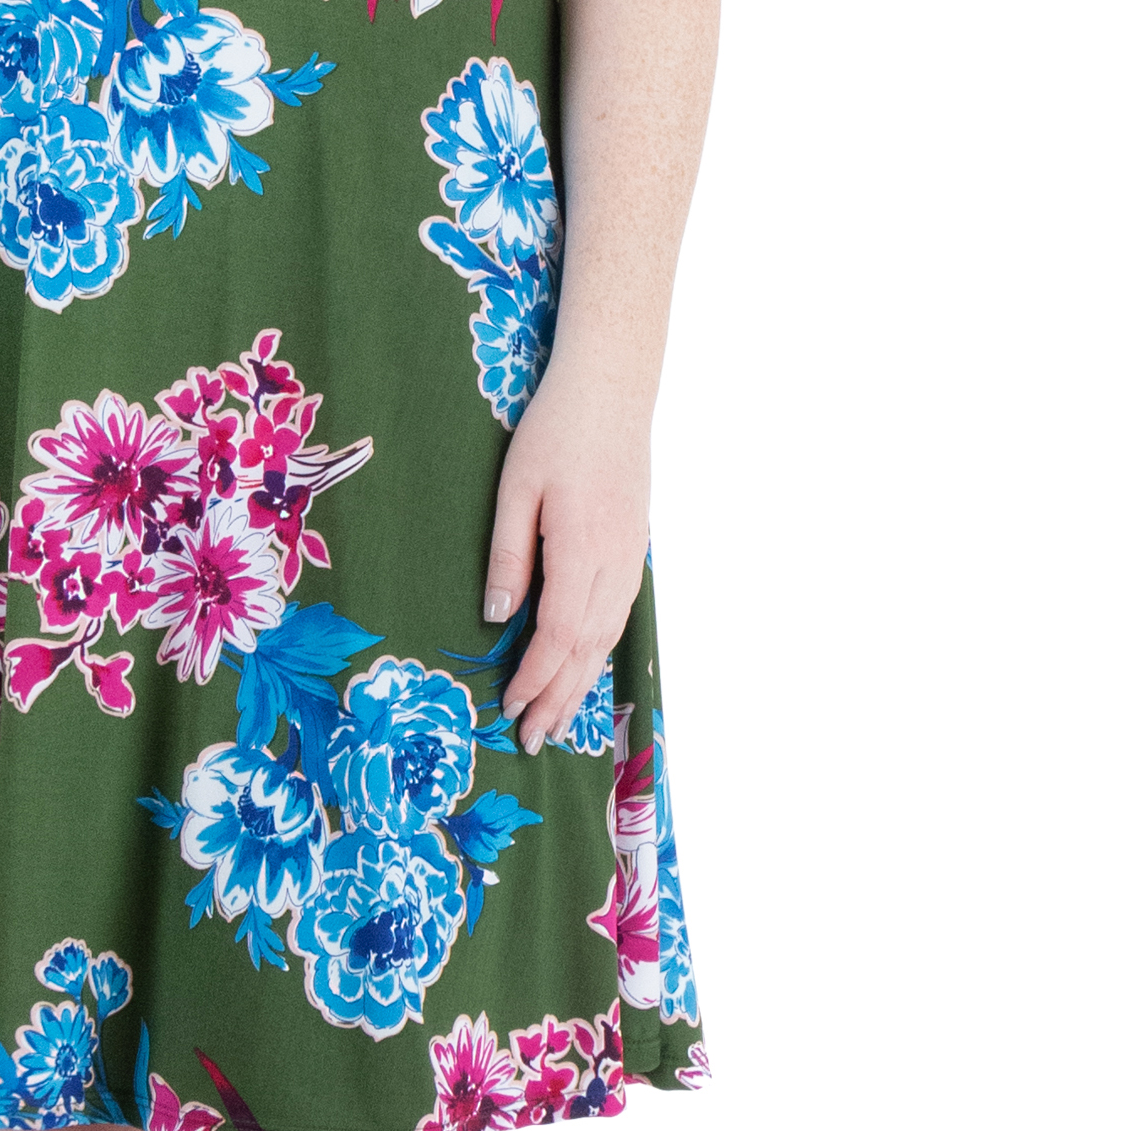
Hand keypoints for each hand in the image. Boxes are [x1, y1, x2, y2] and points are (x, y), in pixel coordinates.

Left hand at [482, 360, 651, 750]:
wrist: (613, 388)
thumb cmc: (556, 431)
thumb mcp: (516, 488)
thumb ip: (508, 555)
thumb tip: (497, 617)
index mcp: (581, 549)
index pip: (559, 634)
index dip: (536, 678)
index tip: (511, 709)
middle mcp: (614, 562)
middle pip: (587, 649)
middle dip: (559, 699)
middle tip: (533, 742)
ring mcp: (630, 556)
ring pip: (608, 636)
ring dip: (582, 683)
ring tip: (559, 722)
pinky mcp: (634, 547)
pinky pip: (619, 615)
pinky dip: (599, 651)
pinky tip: (586, 667)